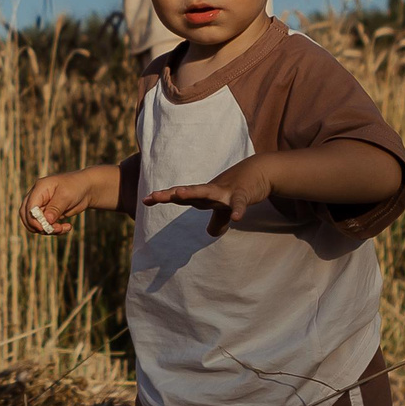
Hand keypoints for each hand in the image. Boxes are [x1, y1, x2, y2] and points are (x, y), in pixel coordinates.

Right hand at [22, 166, 108, 235]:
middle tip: (54, 230)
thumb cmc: (76, 187)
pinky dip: (54, 230)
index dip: (33, 219)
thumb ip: (55, 208)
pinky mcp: (48, 214)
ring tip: (63, 228)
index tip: (43, 228)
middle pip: (27, 215)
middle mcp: (37, 197)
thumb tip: (46, 220)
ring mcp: (42, 206)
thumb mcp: (66, 196)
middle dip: (38, 226)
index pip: (29, 206)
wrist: (87, 188)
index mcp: (39, 189)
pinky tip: (67, 227)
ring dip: (48, 229)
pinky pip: (46, 225)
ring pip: (36, 223)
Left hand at [144, 156, 276, 237]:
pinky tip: (236, 218)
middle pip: (187, 193)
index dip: (164, 197)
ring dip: (192, 193)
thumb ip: (217, 220)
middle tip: (153, 196)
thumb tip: (210, 232)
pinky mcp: (243, 193)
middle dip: (170, 195)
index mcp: (204, 196)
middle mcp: (211, 192)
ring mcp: (226, 192)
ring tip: (178, 194)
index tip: (144, 200)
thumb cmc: (238, 188)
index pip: (180, 197)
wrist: (260, 172)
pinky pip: (239, 203)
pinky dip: (238, 210)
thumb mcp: (226, 208)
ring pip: (207, 192)